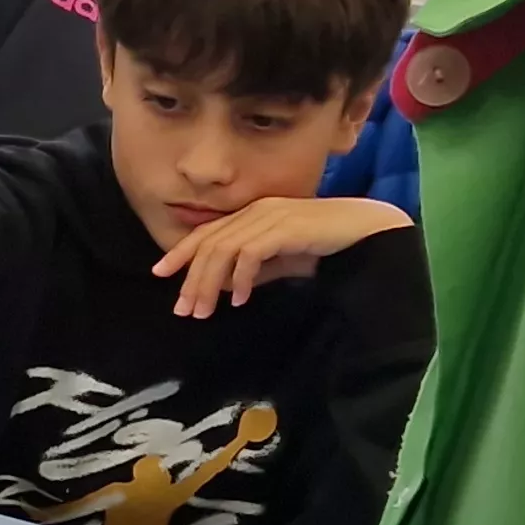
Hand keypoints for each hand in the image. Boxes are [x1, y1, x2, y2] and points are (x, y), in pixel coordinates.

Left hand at [150, 196, 409, 319]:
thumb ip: (253, 270)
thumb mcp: (280, 260)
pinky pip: (251, 254)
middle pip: (210, 244)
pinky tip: (238, 300)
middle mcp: (256, 211)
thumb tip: (224, 289)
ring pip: (224, 250)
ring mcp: (271, 216)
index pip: (207, 233)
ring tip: (204, 312)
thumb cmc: (323, 244)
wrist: (364, 230)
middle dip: (191, 278)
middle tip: (184, 310)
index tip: (159, 274)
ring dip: (210, 284)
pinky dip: (240, 279)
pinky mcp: (286, 227)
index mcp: (252, 214)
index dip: (180, 252)